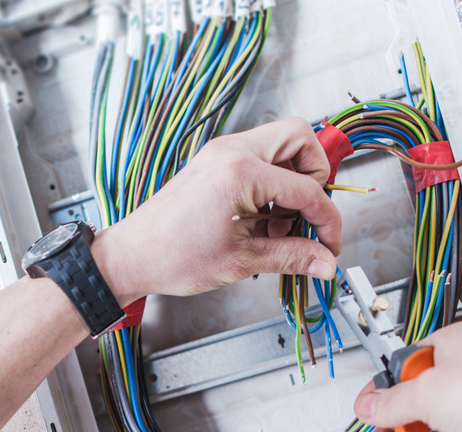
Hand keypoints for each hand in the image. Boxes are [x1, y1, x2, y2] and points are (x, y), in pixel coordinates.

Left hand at [93, 117, 341, 303]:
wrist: (132, 256)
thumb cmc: (171, 256)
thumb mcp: (241, 261)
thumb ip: (291, 256)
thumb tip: (324, 261)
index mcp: (241, 171)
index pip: (308, 189)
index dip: (327, 220)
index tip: (329, 245)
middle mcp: (231, 151)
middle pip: (301, 138)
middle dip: (315, 177)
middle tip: (307, 216)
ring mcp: (221, 153)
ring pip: (281, 146)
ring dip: (292, 183)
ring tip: (278, 227)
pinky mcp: (214, 162)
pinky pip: (259, 160)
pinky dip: (271, 185)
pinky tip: (261, 222)